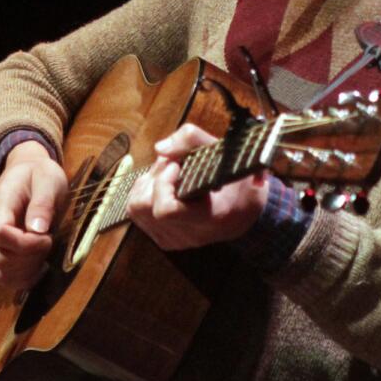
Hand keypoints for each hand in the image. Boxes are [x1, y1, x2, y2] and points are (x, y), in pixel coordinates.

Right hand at [0, 141, 68, 290]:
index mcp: (1, 204)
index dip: (25, 243)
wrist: (26, 173)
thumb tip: (38, 229)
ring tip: (44, 250)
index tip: (47, 236)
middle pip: (1, 257)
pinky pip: (7, 276)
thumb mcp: (47, 178)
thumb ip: (43, 202)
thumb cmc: (39, 174)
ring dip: (28, 269)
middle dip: (31, 257)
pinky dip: (24, 277)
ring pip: (2, 271)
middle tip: (49, 240)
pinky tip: (40, 264)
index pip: (0, 233)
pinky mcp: (3, 252)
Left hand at [127, 123, 266, 250]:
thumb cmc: (236, 180)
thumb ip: (191, 140)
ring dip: (146, 185)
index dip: (164, 183)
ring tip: (168, 175)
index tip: (178, 166)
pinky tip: (164, 188)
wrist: (245, 213)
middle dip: (153, 178)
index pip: (166, 210)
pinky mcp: (165, 240)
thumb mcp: (224, 153)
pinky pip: (138, 215)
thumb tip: (159, 148)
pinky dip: (144, 195)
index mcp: (208, 218)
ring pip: (135, 209)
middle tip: (172, 165)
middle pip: (144, 207)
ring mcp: (176, 240)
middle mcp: (189, 234)